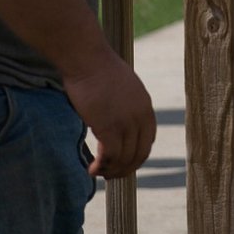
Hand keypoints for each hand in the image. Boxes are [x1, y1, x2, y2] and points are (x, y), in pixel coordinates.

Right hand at [63, 48, 155, 179]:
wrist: (86, 57)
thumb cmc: (96, 68)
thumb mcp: (121, 87)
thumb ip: (124, 104)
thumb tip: (115, 117)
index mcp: (146, 106)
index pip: (147, 141)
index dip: (136, 157)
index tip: (123, 163)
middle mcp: (141, 116)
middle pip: (139, 154)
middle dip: (125, 168)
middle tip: (110, 175)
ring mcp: (126, 123)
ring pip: (124, 158)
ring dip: (111, 170)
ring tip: (98, 172)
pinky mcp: (109, 127)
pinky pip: (110, 157)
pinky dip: (102, 167)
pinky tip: (92, 169)